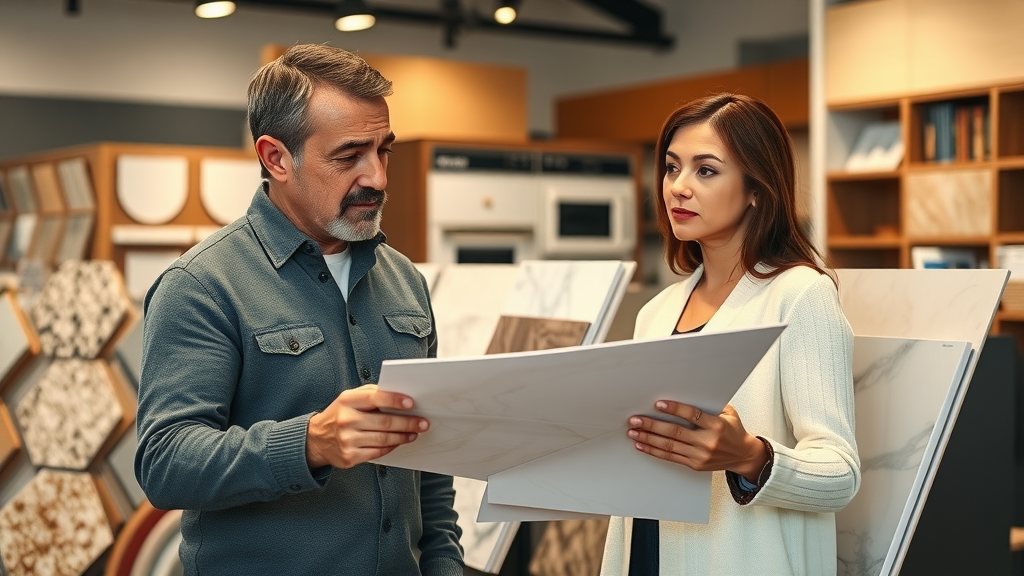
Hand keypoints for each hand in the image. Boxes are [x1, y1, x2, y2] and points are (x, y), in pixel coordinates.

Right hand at [306, 384, 427, 469]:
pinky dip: (391, 447)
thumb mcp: (349, 398)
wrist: (316, 439)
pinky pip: (377, 452)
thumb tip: (398, 396)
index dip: (395, 400)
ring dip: (403, 436)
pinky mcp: (350, 457)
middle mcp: (346, 420)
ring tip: (414, 433)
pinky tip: (399, 442)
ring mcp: (347, 440)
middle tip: (422, 422)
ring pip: (383, 439)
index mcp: (347, 401)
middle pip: (384, 422)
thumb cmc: (338, 415)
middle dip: (407, 422)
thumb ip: (370, 394)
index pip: (375, 398)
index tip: (411, 403)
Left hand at [627, 402, 766, 481]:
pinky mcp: (694, 464)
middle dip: (652, 425)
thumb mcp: (728, 413)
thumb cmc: (734, 431)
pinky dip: (654, 451)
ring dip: (648, 438)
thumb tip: (688, 391)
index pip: (692, 415)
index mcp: (717, 426)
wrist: (743, 456)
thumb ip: (710, 404)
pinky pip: (670, 457)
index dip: (674, 409)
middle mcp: (707, 442)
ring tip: (633, 433)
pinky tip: (642, 445)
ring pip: (669, 446)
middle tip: (636, 420)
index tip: (658, 404)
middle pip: (675, 432)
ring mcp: (700, 455)